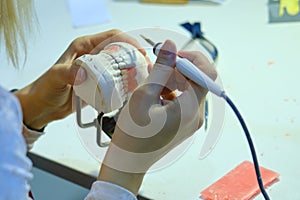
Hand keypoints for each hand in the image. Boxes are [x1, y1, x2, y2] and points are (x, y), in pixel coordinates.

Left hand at [15, 29, 145, 129]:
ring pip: (121, 66)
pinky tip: (133, 90)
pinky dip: (126, 84)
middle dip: (136, 57)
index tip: (139, 52)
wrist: (43, 107)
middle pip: (120, 51)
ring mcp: (97, 71)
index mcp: (84, 47)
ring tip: (145, 79)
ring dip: (134, 71)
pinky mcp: (99, 84)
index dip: (128, 41)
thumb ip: (67, 73)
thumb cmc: (45, 88)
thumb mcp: (55, 78)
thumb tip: (83, 73)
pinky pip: (117, 81)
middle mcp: (93, 57)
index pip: (112, 37)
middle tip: (146, 67)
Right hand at [98, 40, 216, 194]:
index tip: (172, 55)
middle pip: (195, 81)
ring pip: (187, 90)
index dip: (190, 59)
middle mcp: (195, 115)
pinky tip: (153, 94)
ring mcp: (190, 121)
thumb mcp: (144, 95)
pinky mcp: (183, 123)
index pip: (205, 74)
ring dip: (171, 81)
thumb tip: (171, 46)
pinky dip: (169, 92)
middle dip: (177, 70)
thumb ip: (161, 68)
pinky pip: (181, 100)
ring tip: (150, 82)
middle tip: (155, 67)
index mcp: (190, 109)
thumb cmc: (133, 134)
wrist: (129, 161)